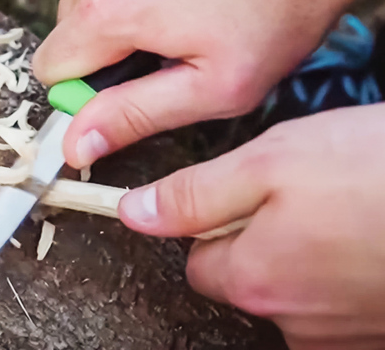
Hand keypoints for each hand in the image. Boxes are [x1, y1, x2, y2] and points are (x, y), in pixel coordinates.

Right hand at [33, 0, 384, 168]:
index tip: (133, 79)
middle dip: (108, 39)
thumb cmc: (278, 3)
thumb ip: (134, 116)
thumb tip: (76, 145)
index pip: (51, 68)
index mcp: (107, 10)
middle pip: (69, 24)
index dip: (88, 86)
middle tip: (169, 35)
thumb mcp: (215, 86)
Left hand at [118, 104, 384, 349]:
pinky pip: (343, 301)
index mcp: (258, 280)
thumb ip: (194, 196)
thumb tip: (135, 213)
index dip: (213, 223)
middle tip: (308, 193)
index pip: (198, 263)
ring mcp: (347, 334)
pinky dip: (349, 271)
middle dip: (263, 239)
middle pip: (249, 280)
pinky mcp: (381, 330)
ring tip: (350, 210)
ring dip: (312, 254)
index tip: (238, 194)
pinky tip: (373, 235)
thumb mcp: (270, 162)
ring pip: (299, 292)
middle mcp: (299, 323)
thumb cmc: (379, 170)